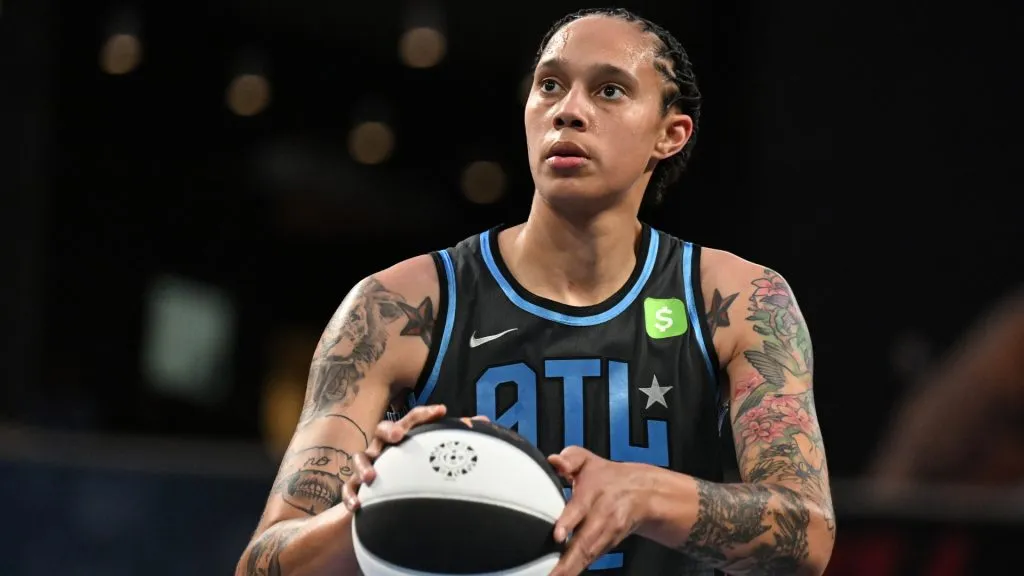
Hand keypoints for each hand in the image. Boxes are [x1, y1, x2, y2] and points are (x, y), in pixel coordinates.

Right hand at [341, 405, 488, 509]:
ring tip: (372, 477)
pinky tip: (358, 506)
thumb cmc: (414, 468)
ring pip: (360, 457)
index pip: (413, 418)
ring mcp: (370, 465)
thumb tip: (486, 421)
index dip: (425, 413)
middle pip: (382, 429)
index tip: (442, 410)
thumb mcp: (434, 452)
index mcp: (405, 436)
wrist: (388, 497)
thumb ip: (456, 438)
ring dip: (364, 465)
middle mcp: (385, 447)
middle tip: (399, 437)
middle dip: (390, 431)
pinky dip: (350, 496)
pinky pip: (348, 488)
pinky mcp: (357, 486)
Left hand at [547, 447, 653, 575]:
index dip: (569, 521)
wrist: (642, 493)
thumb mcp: (589, 460)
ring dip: (570, 569)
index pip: (580, 507)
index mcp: (594, 493)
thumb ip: (570, 457)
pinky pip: (589, 561)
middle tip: (552, 572)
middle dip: (568, 559)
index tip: (558, 535)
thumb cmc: (607, 478)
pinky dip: (574, 571)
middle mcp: (602, 517)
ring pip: (588, 556)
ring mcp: (605, 536)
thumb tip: (555, 460)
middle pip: (585, 541)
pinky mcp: (605, 548)